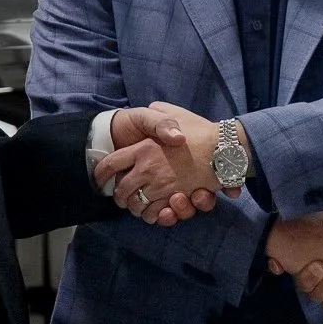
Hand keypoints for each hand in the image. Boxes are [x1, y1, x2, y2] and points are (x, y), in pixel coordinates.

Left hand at [95, 103, 235, 224]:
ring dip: (135, 207)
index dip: (101, 173)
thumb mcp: (175, 114)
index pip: (110, 164)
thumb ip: (159, 115)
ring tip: (138, 204)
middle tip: (122, 197)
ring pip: (136, 205)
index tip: (100, 179)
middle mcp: (147, 169)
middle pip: (121, 190)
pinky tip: (156, 211)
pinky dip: (153, 215)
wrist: (222, 146)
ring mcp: (160, 185)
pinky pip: (155, 213)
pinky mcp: (174, 198)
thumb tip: (151, 108)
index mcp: (142, 149)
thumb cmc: (198, 129)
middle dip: (120, 196)